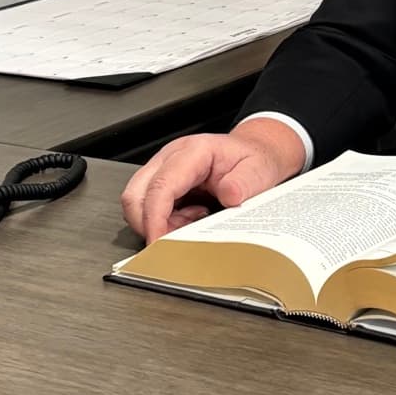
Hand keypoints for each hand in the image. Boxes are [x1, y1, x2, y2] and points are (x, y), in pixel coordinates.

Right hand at [120, 118, 305, 240]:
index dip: (155, 218)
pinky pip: (149, 207)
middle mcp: (171, 157)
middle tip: (174, 242)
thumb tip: (230, 195)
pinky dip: (164, 222)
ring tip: (190, 224)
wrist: (254, 152)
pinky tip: (189, 220)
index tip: (159, 243)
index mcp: (193, 151)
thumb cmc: (252, 160)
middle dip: (148, 224)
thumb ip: (245, 183)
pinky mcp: (163, 182)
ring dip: (158, 223)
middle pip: (136, 194)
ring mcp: (164, 169)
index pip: (161, 185)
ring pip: (138, 203)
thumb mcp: (259, 171)